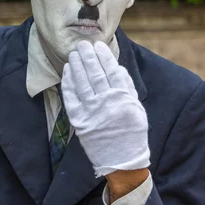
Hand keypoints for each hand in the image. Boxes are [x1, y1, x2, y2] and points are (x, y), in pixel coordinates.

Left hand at [61, 40, 149, 177]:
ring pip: (82, 83)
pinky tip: (68, 71)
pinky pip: (71, 97)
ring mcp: (91, 112)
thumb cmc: (131, 132)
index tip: (98, 45)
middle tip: (82, 44)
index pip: (112, 71)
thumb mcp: (137, 108)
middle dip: (88, 56)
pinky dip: (68, 82)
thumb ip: (127, 87)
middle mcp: (107, 103)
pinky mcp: (79, 121)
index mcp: (123, 99)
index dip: (104, 56)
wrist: (122, 160)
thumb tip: (117, 67)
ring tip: (74, 54)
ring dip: (77, 66)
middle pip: (95, 74)